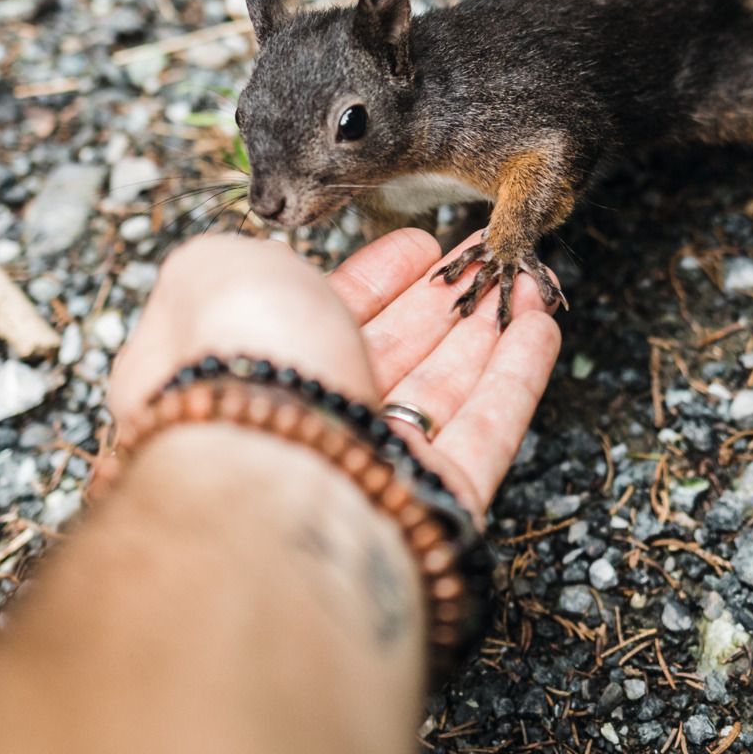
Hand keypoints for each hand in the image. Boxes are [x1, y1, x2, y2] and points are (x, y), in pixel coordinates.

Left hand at [107, 229, 561, 515]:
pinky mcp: (428, 505)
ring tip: (526, 284)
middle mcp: (298, 424)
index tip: (418, 248)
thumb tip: (265, 263)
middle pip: (385, 357)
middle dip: (440, 306)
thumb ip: (239, 258)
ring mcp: (364, 470)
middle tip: (485, 262)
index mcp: (237, 372)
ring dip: (486, 334)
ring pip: (438, 395)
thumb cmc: (234, 363)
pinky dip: (515, 379)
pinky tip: (539, 329)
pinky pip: (483, 435)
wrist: (270, 469)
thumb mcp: (213, 270)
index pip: (314, 319)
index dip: (370, 281)